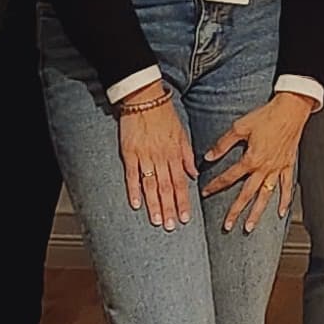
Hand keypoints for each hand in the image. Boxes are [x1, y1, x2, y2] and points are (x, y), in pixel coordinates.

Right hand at [118, 80, 194, 229]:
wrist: (144, 98)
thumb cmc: (164, 114)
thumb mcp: (182, 133)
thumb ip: (186, 155)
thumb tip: (193, 173)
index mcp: (175, 153)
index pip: (181, 182)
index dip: (183, 201)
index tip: (184, 218)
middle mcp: (161, 157)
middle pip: (167, 187)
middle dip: (169, 208)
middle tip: (170, 226)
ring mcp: (145, 156)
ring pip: (151, 185)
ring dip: (154, 204)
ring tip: (156, 221)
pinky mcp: (129, 152)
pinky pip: (132, 175)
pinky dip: (133, 190)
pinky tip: (135, 204)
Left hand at [200, 87, 319, 231]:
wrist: (291, 109)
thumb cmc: (266, 115)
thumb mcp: (240, 127)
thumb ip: (223, 144)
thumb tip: (209, 156)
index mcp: (251, 159)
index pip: (229, 177)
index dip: (215, 185)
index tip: (206, 193)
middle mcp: (264, 168)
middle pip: (247, 194)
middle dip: (236, 211)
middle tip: (227, 226)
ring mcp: (278, 169)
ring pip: (266, 196)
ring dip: (257, 213)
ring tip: (249, 226)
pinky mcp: (288, 165)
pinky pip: (286, 187)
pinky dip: (284, 200)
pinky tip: (280, 212)